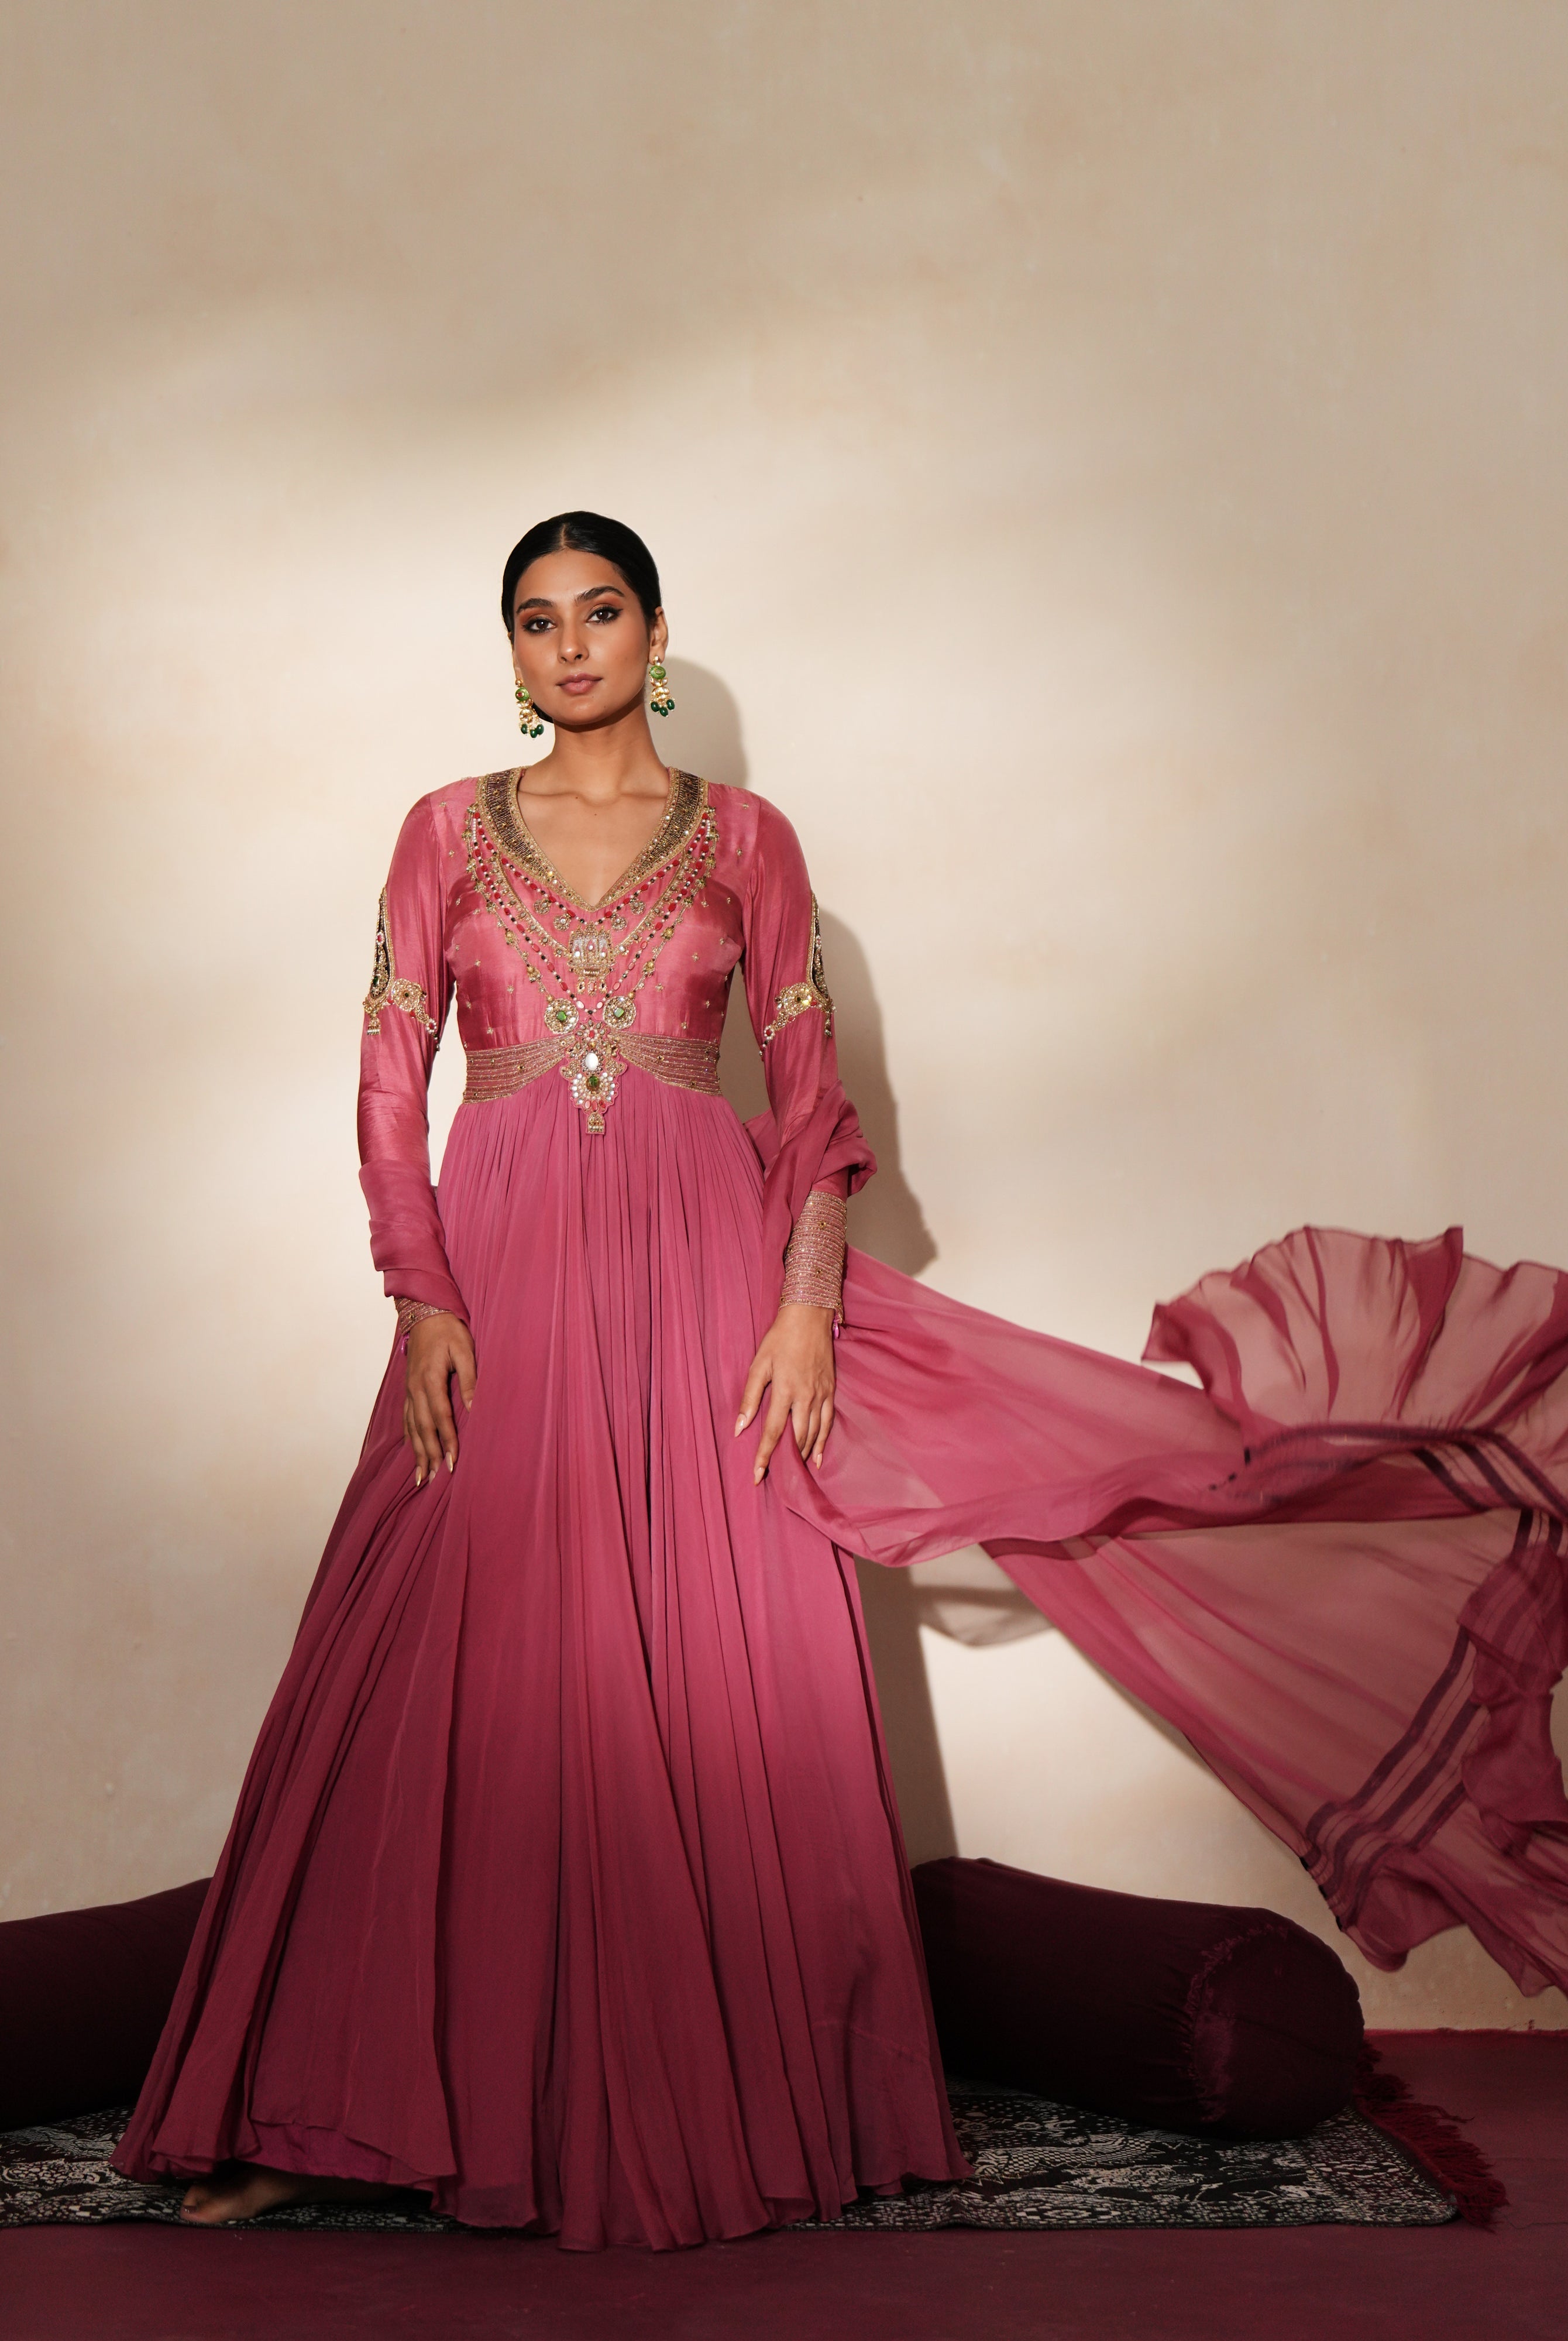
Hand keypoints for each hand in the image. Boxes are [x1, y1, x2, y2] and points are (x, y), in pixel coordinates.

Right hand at [403, 1313, 476, 1484]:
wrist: (424, 1313)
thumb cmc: (447, 1330)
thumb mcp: (464, 1349)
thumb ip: (469, 1379)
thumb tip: (474, 1407)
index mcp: (430, 1379)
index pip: (440, 1416)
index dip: (447, 1440)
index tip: (453, 1461)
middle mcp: (415, 1388)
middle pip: (422, 1428)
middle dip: (429, 1454)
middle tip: (435, 1479)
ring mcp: (409, 1390)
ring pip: (412, 1427)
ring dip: (417, 1452)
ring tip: (421, 1475)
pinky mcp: (408, 1389)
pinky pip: (406, 1418)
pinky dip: (409, 1437)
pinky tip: (413, 1450)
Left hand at [735, 1303, 835, 1482]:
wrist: (810, 1317)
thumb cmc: (780, 1339)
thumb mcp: (759, 1364)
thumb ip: (750, 1397)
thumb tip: (739, 1427)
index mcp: (785, 1390)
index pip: (774, 1432)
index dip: (764, 1456)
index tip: (757, 1476)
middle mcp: (806, 1396)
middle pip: (797, 1437)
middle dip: (786, 1460)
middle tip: (775, 1476)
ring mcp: (821, 1394)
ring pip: (814, 1433)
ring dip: (803, 1453)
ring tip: (793, 1469)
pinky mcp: (830, 1390)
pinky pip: (828, 1422)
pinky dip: (823, 1441)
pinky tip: (818, 1457)